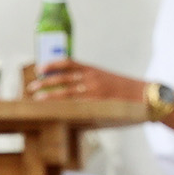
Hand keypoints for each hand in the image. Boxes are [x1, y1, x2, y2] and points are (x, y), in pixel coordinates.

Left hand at [28, 60, 143, 102]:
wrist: (143, 96)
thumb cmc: (121, 89)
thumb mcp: (103, 79)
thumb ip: (86, 81)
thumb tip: (67, 86)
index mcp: (92, 69)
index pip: (69, 63)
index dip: (52, 65)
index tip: (40, 69)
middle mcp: (92, 78)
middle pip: (63, 79)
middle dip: (45, 83)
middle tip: (31, 88)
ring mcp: (95, 92)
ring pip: (66, 93)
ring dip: (49, 96)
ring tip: (36, 100)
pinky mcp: (98, 105)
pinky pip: (77, 106)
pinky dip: (63, 108)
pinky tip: (53, 111)